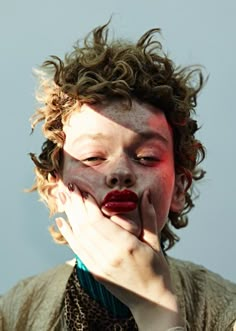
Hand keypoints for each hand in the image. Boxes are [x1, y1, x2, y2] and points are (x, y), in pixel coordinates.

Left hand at [56, 182, 182, 328]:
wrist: (152, 302)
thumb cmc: (157, 269)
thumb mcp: (155, 242)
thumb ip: (149, 216)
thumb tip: (145, 193)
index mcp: (126, 245)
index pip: (99, 220)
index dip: (88, 203)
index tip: (81, 187)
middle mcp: (109, 255)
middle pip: (85, 225)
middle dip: (75, 204)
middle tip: (68, 187)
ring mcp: (99, 265)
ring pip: (78, 236)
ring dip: (69, 215)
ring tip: (62, 198)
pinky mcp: (95, 272)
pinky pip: (77, 250)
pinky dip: (68, 234)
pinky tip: (61, 222)